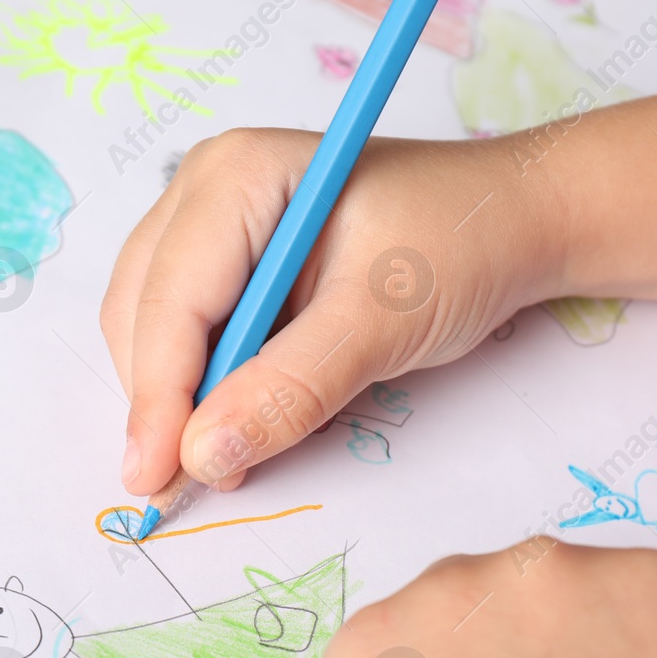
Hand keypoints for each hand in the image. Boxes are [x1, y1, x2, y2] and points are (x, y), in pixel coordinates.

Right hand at [100, 87, 656, 494]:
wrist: (514, 222)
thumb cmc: (463, 245)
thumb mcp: (382, 322)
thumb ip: (291, 388)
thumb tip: (204, 455)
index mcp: (235, 175)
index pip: (168, 301)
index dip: (157, 397)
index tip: (155, 478)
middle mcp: (204, 187)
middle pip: (141, 313)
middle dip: (160, 399)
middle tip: (188, 482)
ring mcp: (209, 221)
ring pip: (151, 326)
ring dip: (177, 396)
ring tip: (225, 451)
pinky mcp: (228, 260)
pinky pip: (186, 331)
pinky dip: (202, 382)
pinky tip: (239, 414)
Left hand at [317, 542, 656, 657]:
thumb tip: (619, 642)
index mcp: (636, 586)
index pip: (618, 590)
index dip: (601, 657)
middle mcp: (538, 569)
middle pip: (527, 590)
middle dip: (523, 647)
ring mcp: (441, 598)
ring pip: (447, 613)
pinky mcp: (363, 640)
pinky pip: (380, 652)